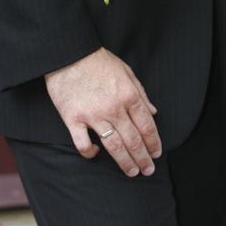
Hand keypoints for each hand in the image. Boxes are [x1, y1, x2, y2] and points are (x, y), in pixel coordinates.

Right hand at [45, 48, 161, 175]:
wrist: (69, 53)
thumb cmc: (98, 61)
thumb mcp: (126, 71)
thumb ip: (141, 92)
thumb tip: (153, 111)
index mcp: (129, 95)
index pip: (147, 125)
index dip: (153, 143)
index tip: (156, 153)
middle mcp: (114, 108)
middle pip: (133, 140)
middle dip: (143, 158)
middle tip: (148, 170)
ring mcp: (93, 115)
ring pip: (114, 147)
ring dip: (125, 162)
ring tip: (132, 172)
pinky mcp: (73, 119)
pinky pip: (83, 144)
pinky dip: (90, 153)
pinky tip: (95, 153)